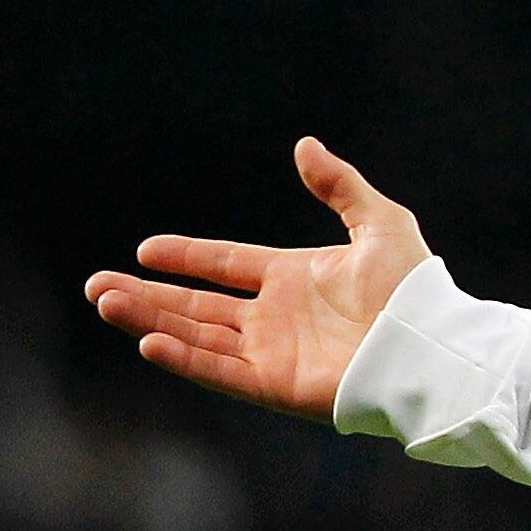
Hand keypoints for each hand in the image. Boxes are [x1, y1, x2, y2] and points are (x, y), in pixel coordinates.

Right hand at [84, 138, 430, 421]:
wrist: (433, 343)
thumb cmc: (414, 288)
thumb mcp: (380, 223)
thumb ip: (340, 186)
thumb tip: (304, 145)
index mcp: (294, 277)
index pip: (226, 264)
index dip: (187, 256)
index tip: (145, 249)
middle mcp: (275, 316)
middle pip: (196, 305)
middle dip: (147, 296)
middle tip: (97, 286)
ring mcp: (272, 352)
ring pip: (196, 335)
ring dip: (150, 321)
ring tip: (106, 303)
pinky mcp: (275, 385)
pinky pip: (220, 370)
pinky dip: (185, 358)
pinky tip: (150, 341)